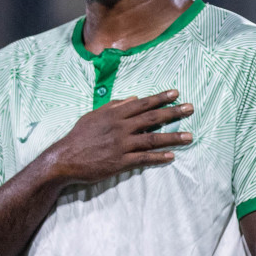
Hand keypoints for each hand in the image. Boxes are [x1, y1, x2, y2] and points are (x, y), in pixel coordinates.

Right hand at [45, 90, 192, 186]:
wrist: (65, 159)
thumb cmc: (79, 136)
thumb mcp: (93, 116)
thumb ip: (114, 106)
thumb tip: (133, 98)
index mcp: (114, 115)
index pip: (142, 103)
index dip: (160, 98)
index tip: (176, 93)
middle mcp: (120, 127)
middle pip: (151, 118)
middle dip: (173, 112)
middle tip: (191, 109)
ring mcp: (121, 145)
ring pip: (151, 139)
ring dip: (172, 138)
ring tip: (190, 136)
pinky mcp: (120, 162)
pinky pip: (143, 158)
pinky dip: (158, 157)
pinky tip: (171, 156)